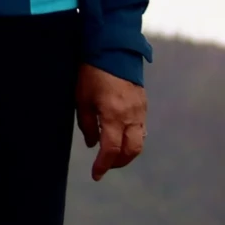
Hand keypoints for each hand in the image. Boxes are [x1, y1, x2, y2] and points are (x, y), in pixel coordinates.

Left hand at [75, 64, 146, 181]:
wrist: (112, 49)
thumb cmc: (92, 73)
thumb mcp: (82, 99)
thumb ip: (86, 124)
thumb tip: (93, 144)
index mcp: (113, 115)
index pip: (111, 150)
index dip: (103, 165)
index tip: (96, 175)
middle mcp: (130, 116)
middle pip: (131, 150)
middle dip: (118, 162)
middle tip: (105, 165)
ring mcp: (140, 110)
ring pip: (139, 141)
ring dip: (127, 152)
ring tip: (112, 153)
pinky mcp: (143, 104)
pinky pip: (141, 128)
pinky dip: (132, 138)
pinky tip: (120, 136)